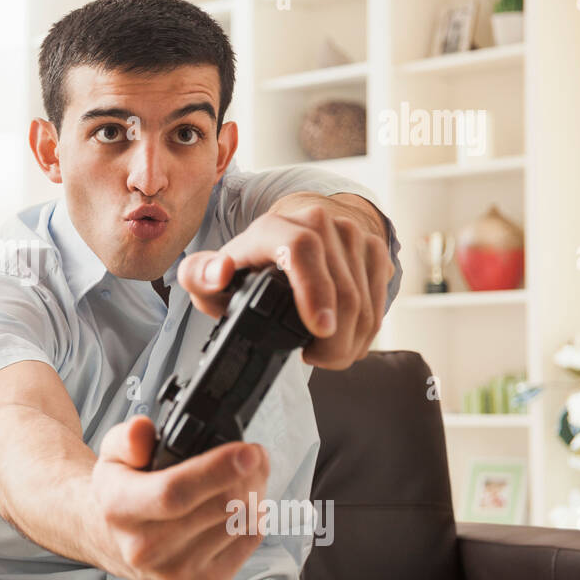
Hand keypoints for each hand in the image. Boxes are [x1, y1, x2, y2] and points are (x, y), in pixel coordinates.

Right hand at [87, 415, 267, 579]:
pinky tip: (239, 504)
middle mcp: (145, 548)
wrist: (112, 541)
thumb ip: (128, 437)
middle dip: (248, 474)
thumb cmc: (120, 492)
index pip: (174, 493)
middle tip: (252, 454)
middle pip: (220, 507)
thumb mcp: (112, 454)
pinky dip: (254, 517)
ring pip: (240, 522)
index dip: (218, 470)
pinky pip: (249, 541)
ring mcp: (175, 572)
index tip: (248, 452)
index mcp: (120, 509)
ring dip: (254, 493)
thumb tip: (143, 431)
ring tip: (244, 478)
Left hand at [177, 202, 392, 369]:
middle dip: (334, 339)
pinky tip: (345, 337)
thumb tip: (219, 272)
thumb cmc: (250, 260)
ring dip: (352, 339)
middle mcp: (316, 220)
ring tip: (328, 353)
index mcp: (272, 227)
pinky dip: (365, 328)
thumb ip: (199, 275)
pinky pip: (380, 297)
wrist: (293, 227)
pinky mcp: (374, 246)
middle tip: (316, 358)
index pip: (301, 250)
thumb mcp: (212, 271)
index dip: (314, 291)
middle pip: (341, 288)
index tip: (318, 329)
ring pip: (365, 299)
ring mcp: (350, 232)